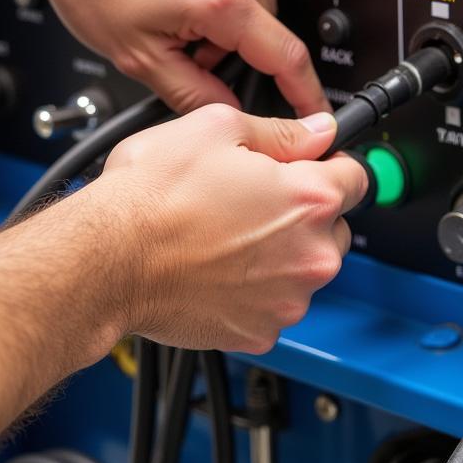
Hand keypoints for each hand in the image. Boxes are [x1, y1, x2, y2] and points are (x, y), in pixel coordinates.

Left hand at [31, 0, 328, 115]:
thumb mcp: (138, 56)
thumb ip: (192, 94)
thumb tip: (225, 111)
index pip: (287, 57)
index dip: (306, 94)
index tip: (316, 114)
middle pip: (266, 31)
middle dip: (234, 55)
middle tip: (186, 56)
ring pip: (250, 4)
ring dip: (222, 26)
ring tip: (169, 20)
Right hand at [99, 106, 365, 353]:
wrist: (105, 261)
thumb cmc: (150, 199)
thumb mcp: (215, 129)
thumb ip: (281, 132)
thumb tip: (316, 131)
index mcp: (309, 199)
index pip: (357, 177)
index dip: (330, 166)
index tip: (309, 170)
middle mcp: (310, 257)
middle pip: (333, 228)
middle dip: (302, 215)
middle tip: (250, 202)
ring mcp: (286, 301)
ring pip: (302, 270)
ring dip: (279, 255)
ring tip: (224, 237)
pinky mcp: (259, 333)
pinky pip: (272, 305)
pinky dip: (253, 291)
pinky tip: (216, 270)